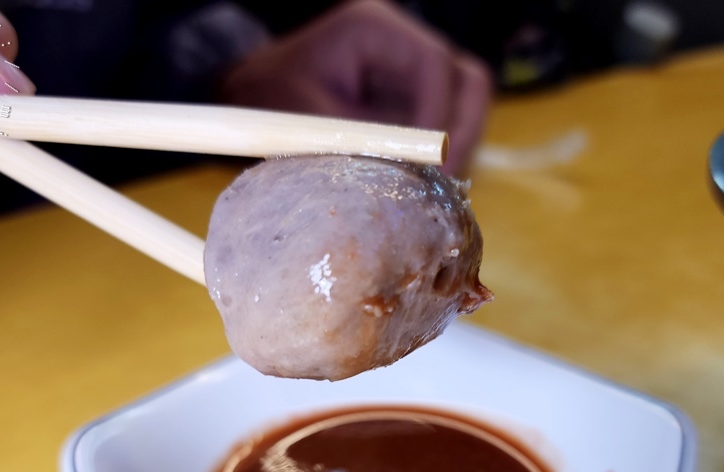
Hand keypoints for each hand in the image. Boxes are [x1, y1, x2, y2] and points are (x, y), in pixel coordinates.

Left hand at [218, 0, 491, 175]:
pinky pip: (449, 129)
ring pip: (466, 107)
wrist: (255, 97)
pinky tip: (422, 188)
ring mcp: (413, 75)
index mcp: (376, 29)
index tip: (431, 164)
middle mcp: (404, 46)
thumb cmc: (270, 98)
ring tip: (433, 191)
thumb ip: (355, 141)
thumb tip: (403, 175)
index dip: (440, 114)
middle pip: (468, 81)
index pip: (434, 63)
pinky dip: (443, 160)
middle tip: (446, 181)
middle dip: (465, 132)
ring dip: (459, 150)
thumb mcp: (305, 120)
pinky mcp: (414, 104)